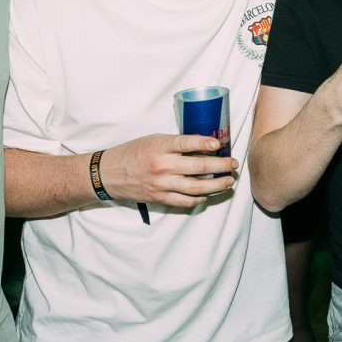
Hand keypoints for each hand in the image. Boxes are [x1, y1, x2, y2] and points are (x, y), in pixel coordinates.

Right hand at [98, 133, 237, 208]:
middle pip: (199, 167)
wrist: (108, 174)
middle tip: (233, 164)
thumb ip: (175, 143)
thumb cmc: (132, 153)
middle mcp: (162, 165)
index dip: (206, 143)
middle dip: (221, 166)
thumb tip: (203, 146)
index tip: (220, 144)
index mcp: (160, 146)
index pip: (187, 143)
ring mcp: (162, 184)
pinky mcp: (160, 198)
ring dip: (217, 185)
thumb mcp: (152, 140)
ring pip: (197, 187)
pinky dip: (199, 199)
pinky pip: (185, 201)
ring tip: (228, 181)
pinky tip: (208, 195)